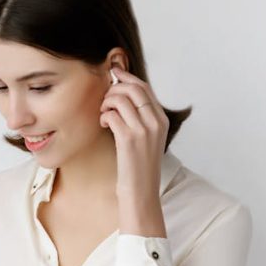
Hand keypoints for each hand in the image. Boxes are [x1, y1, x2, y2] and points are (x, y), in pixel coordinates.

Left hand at [99, 66, 168, 197]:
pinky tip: (103, 124)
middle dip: (114, 89)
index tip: (114, 73)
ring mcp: (143, 130)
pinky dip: (104, 115)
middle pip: (133, 88)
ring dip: (106, 102)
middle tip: (105, 100)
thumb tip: (123, 96)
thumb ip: (141, 118)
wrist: (141, 192)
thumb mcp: (147, 139)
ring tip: (103, 114)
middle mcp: (156, 122)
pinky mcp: (129, 140)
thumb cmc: (139, 167)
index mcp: (162, 120)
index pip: (144, 88)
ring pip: (121, 99)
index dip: (126, 77)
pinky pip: (112, 115)